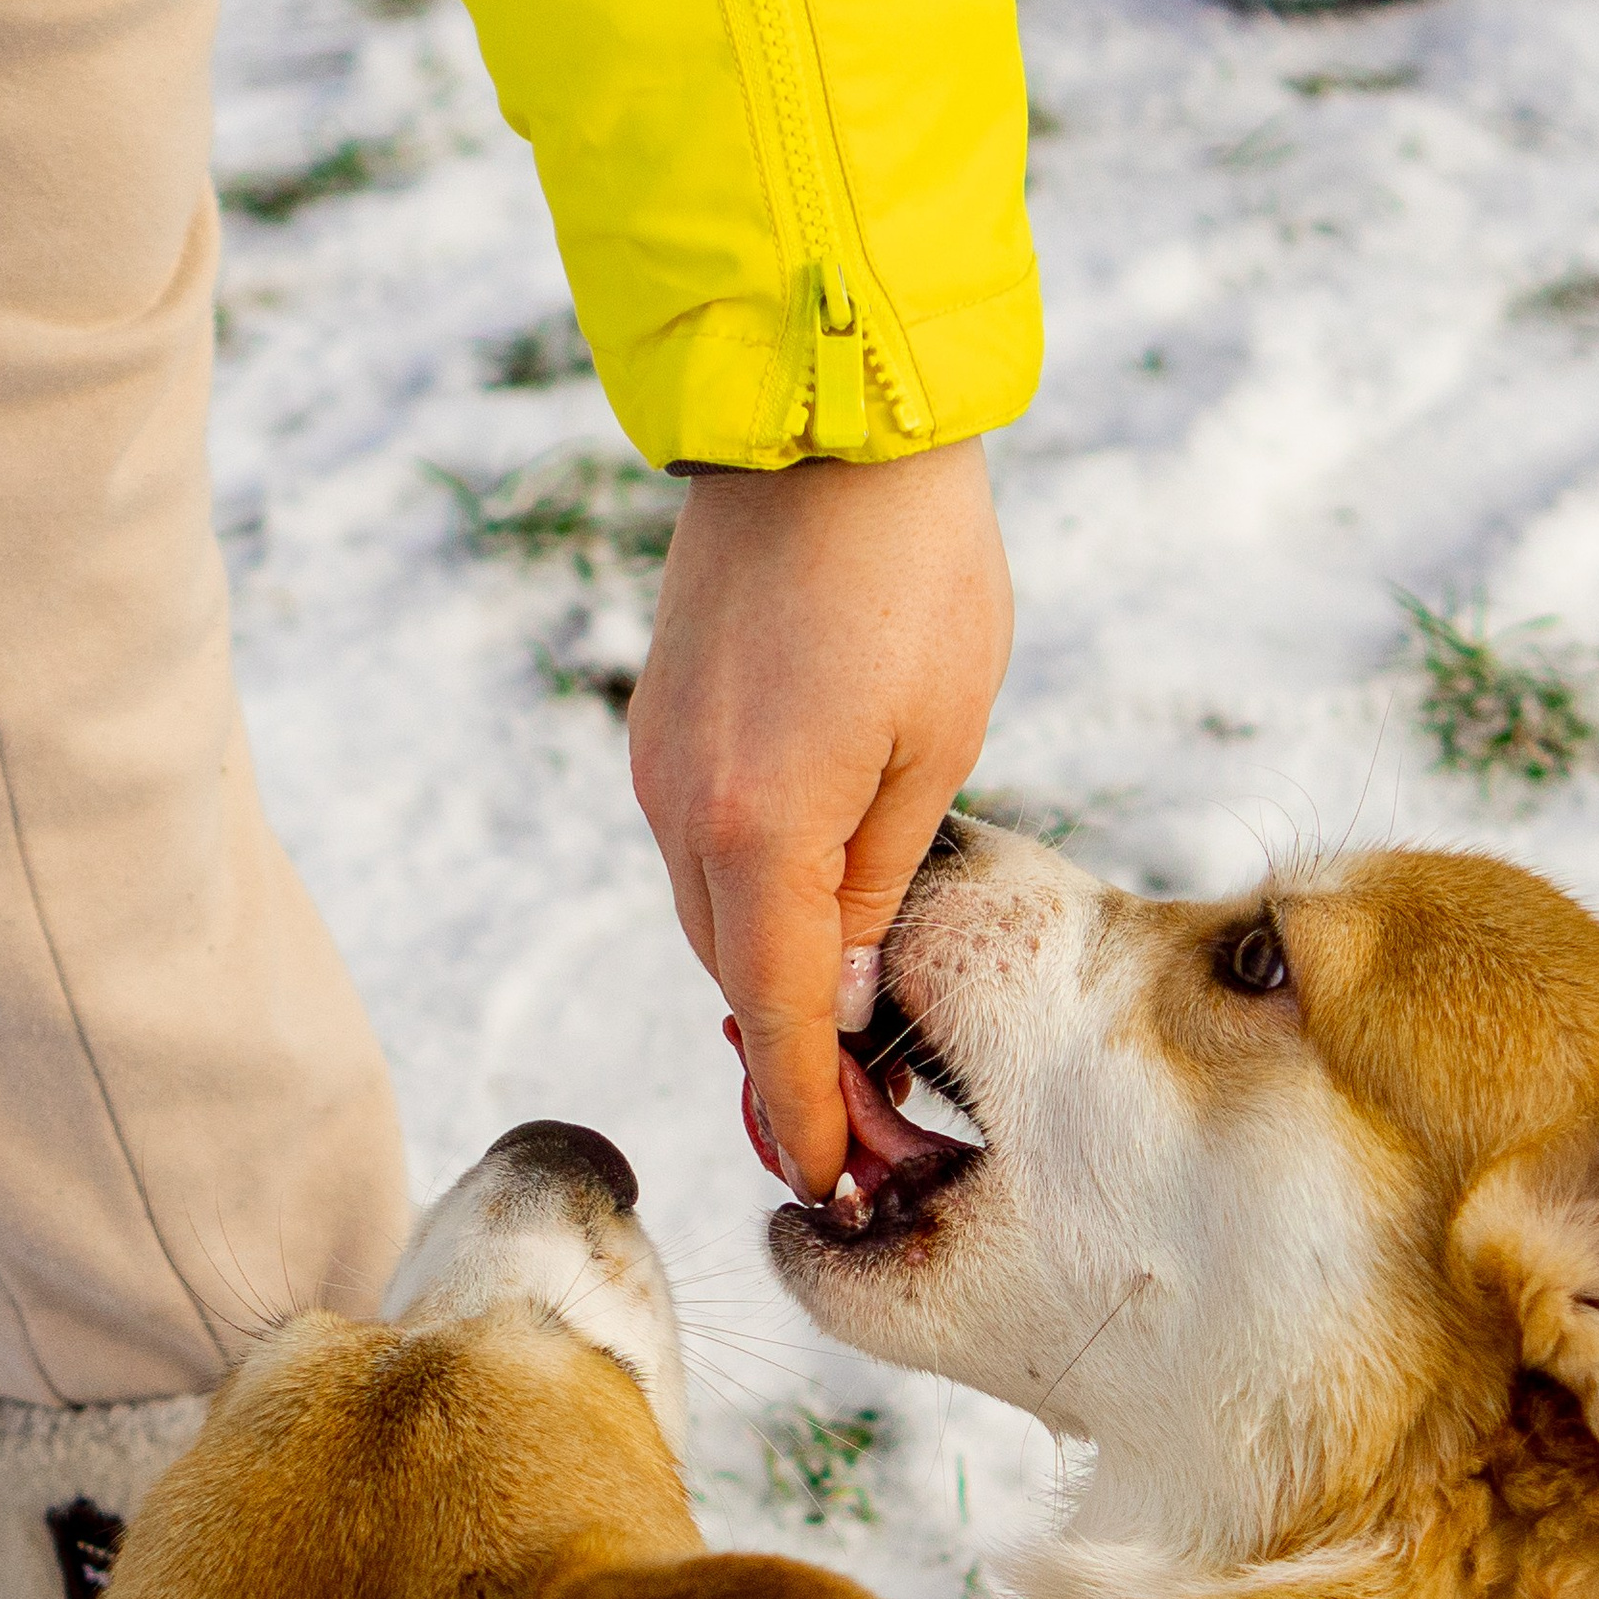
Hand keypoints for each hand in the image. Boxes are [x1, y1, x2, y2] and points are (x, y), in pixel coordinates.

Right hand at [627, 439, 1013, 1196]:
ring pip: (715, 919)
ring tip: (853, 1033)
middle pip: (736, 981)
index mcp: (762, 833)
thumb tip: (837, 998)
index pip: (778, 1020)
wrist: (823, 417)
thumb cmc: (915, 572)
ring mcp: (660, 765)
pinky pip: (702, 851)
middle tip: (877, 1123)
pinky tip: (815, 917)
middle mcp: (684, 811)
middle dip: (796, 1059)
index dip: (807, 1113)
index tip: (831, 1181)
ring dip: (773, 977)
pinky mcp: (661, 726)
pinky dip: (751, 904)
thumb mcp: (938, 749)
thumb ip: (881, 890)